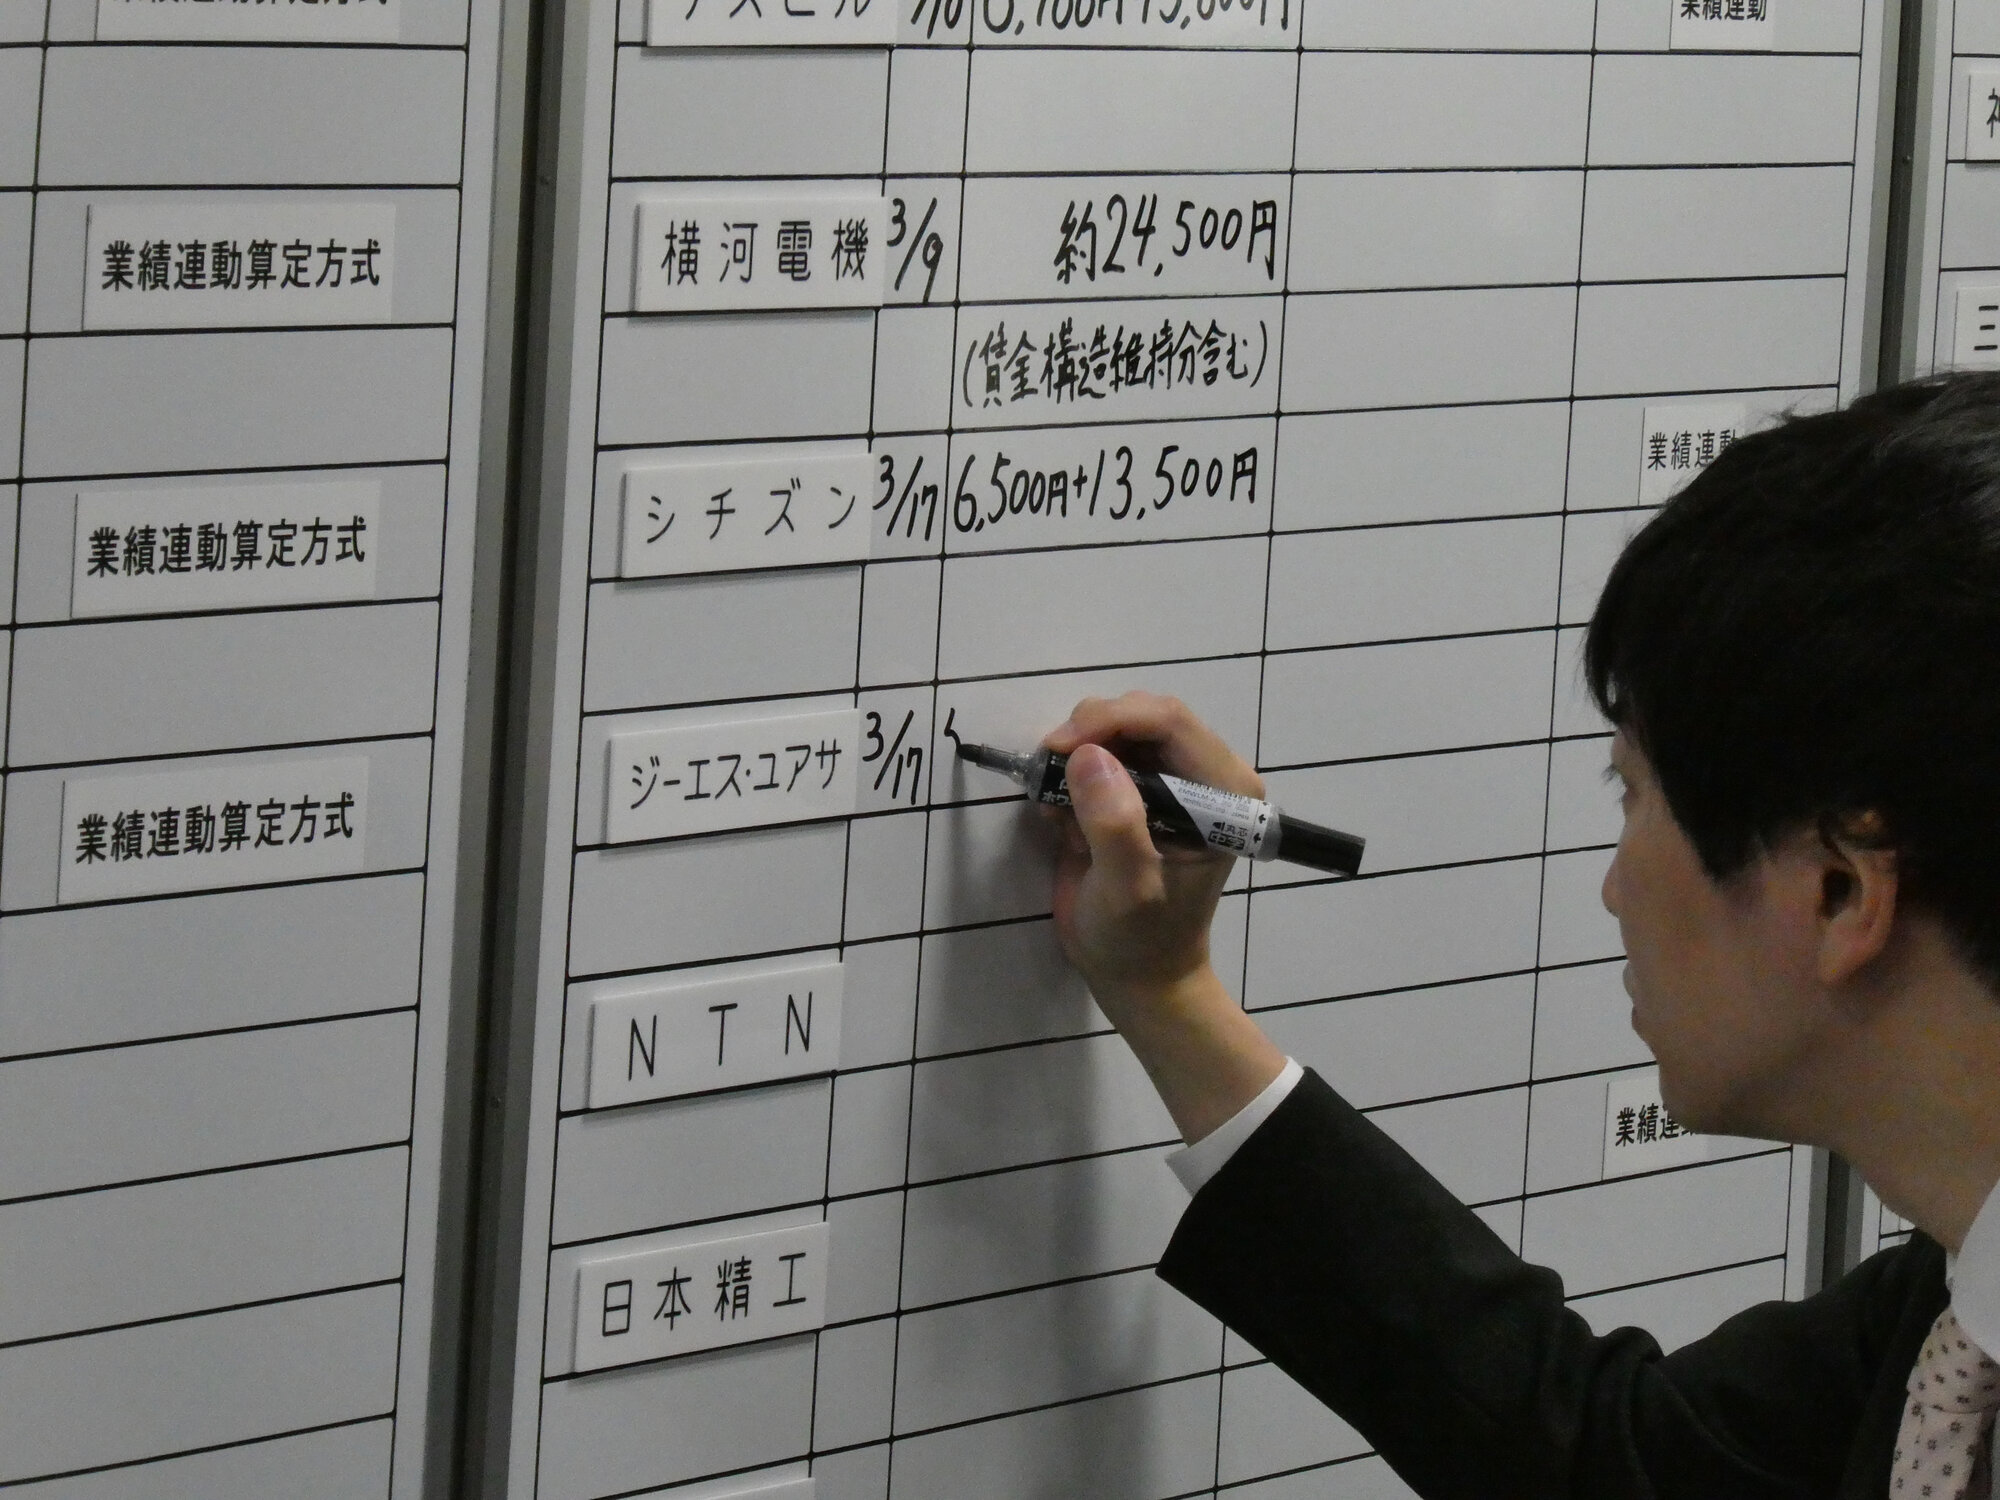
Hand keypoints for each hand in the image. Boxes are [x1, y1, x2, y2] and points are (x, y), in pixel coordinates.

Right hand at [1044, 693, 1262, 1016]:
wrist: (1138, 975)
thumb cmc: (1142, 939)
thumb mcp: (1128, 890)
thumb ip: (1115, 825)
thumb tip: (1087, 757)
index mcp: (1223, 790)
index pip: (1168, 721)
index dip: (1111, 720)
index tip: (1059, 749)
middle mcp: (1203, 775)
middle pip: (1142, 713)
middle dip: (1089, 734)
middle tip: (1046, 771)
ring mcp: (1169, 780)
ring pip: (1116, 728)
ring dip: (1075, 757)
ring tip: (1054, 807)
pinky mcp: (1137, 790)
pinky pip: (1099, 755)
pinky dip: (1069, 775)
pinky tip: (1058, 817)